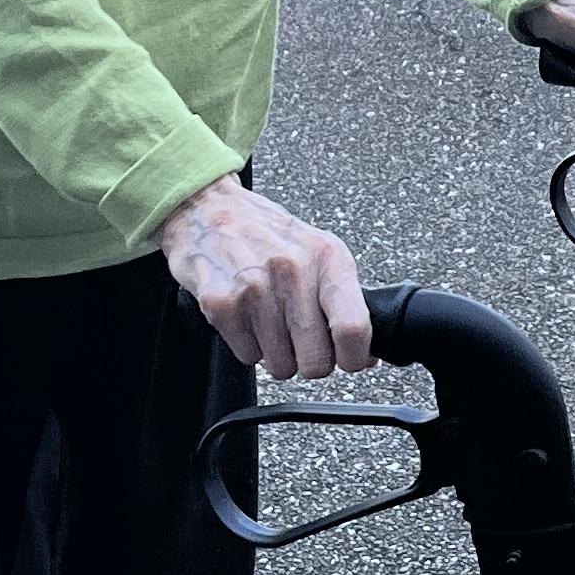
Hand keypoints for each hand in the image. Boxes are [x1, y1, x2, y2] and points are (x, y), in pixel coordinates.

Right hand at [158, 174, 371, 379]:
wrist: (207, 209)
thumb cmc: (268, 233)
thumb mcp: (318, 250)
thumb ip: (345, 298)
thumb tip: (367, 354)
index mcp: (328, 257)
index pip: (352, 328)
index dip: (353, 357)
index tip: (348, 359)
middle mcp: (293, 270)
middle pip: (316, 361)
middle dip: (311, 361)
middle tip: (301, 339)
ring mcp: (254, 288)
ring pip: (281, 366)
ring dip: (277, 353)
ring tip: (269, 317)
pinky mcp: (220, 304)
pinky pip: (249, 357)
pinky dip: (249, 345)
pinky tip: (246, 314)